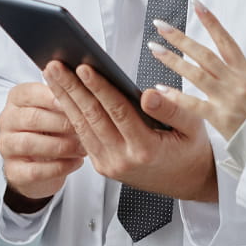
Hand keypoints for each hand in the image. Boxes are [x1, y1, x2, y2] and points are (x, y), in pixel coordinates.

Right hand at [0, 81, 85, 206]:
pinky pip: (34, 171)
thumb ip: (64, 98)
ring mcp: (6, 146)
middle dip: (61, 123)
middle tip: (83, 127)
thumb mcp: (56, 108)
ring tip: (83, 147)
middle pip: (31, 118)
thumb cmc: (52, 126)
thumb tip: (84, 89)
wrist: (39, 161)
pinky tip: (76, 162)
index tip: (74, 100)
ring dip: (61, 146)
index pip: (31, 92)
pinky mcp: (12, 171)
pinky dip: (59, 167)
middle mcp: (6, 120)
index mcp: (17, 98)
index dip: (53, 97)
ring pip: (30, 144)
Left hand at [44, 61, 217, 202]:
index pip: (116, 111)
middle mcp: (123, 160)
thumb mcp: (193, 125)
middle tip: (55, 65)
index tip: (84, 67)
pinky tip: (63, 96)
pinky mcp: (103, 167)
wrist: (188, 180)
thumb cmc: (191, 149)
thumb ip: (171, 108)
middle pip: (92, 117)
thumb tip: (148, 93)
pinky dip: (70, 114)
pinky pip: (83, 137)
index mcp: (146, 149)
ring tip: (52, 75)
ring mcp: (110, 165)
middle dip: (71, 88)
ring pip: (81, 127)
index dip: (99, 88)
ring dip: (64, 99)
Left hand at [148, 1, 245, 140]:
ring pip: (195, 73)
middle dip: (181, 38)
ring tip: (155, 49)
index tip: (197, 6)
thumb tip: (221, 60)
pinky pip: (193, 104)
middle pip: (204, 54)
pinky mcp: (219, 117)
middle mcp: (236, 81)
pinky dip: (175, 96)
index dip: (211, 22)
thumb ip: (237, 73)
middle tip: (162, 26)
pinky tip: (160, 88)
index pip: (225, 40)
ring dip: (173, 60)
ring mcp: (227, 98)